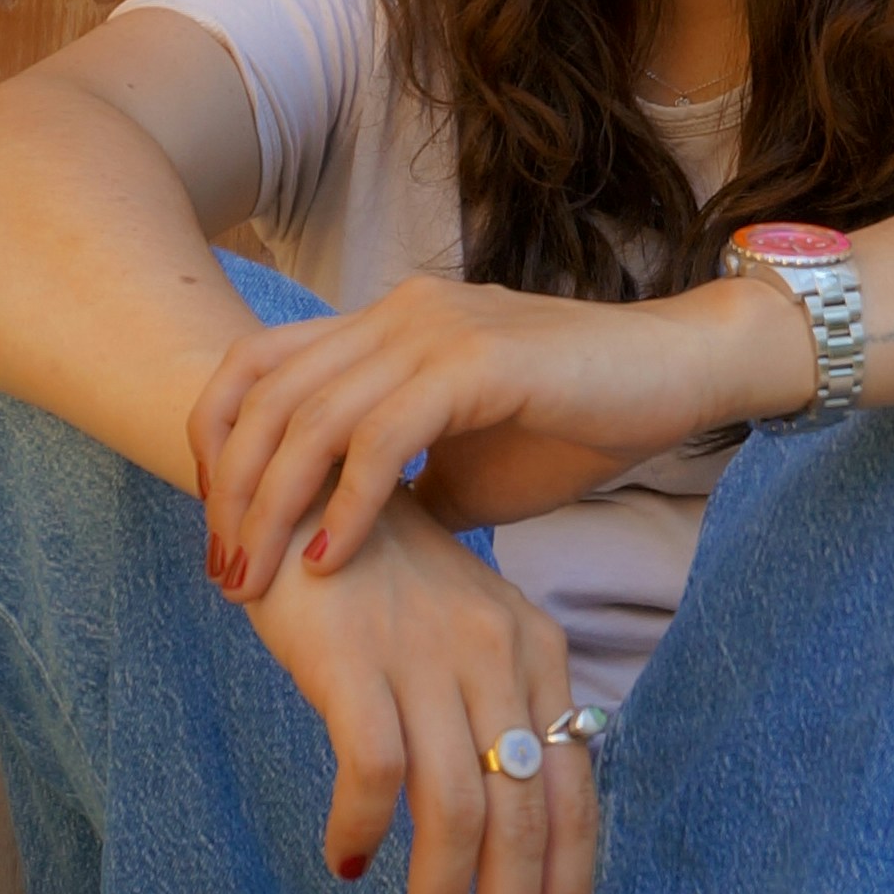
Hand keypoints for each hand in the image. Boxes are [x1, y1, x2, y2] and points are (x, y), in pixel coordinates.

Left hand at [188, 269, 811, 598]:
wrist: (678, 375)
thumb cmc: (578, 422)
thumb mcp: (466, 469)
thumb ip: (402, 492)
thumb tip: (349, 548)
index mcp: (385, 325)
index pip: (258, 365)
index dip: (219, 439)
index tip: (216, 522)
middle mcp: (396, 313)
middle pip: (267, 394)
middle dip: (232, 490)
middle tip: (223, 573)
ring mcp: (435, 329)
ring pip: (312, 417)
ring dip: (274, 506)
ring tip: (258, 580)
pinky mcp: (476, 361)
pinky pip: (383, 437)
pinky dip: (346, 504)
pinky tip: (331, 561)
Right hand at [239, 491, 595, 893]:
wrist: (294, 475)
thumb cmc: (374, 576)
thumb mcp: (455, 639)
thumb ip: (491, 718)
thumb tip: (506, 839)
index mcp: (535, 654)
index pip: (574, 796)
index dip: (575, 893)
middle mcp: (498, 656)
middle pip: (525, 820)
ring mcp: (428, 655)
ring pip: (457, 813)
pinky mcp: (356, 656)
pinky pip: (375, 768)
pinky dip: (365, 828)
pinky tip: (347, 863)